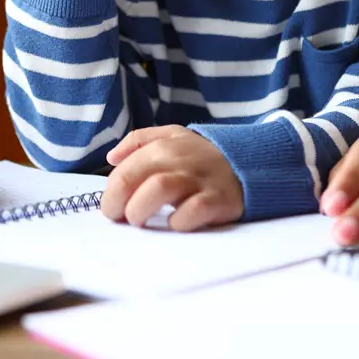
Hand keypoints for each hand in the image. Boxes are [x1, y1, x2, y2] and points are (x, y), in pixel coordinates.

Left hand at [101, 126, 243, 230]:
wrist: (247, 161)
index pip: (122, 172)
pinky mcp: (217, 199)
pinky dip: (179, 221)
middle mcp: (177, 160)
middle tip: (122, 218)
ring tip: (141, 221)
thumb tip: (112, 158)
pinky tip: (174, 223)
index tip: (113, 209)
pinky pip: (192, 211)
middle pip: (132, 179)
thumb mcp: (171, 135)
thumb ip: (139, 141)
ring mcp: (197, 179)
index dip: (111, 195)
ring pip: (158, 189)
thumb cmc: (201, 154)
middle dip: (118, 204)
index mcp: (161, 146)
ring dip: (141, 210)